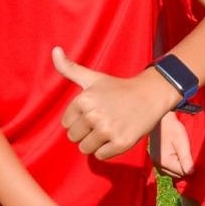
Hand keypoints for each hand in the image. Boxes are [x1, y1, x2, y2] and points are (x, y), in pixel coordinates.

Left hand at [54, 47, 171, 159]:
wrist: (151, 94)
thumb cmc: (118, 87)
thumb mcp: (92, 77)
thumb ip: (69, 67)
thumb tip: (54, 49)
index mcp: (83, 100)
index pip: (67, 124)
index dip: (80, 119)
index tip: (95, 111)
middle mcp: (94, 115)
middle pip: (74, 138)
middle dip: (86, 132)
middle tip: (104, 120)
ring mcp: (108, 129)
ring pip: (86, 148)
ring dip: (96, 142)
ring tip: (109, 129)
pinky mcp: (121, 142)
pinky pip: (101, 156)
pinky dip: (108, 150)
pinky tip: (117, 136)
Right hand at [149, 112, 192, 177]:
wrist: (162, 120)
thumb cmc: (173, 129)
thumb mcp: (182, 144)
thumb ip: (186, 159)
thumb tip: (191, 173)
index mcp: (164, 162)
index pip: (181, 173)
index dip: (190, 168)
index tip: (193, 159)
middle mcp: (157, 164)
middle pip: (176, 174)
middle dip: (184, 168)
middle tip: (189, 156)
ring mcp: (154, 162)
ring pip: (170, 172)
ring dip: (178, 167)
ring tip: (183, 155)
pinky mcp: (155, 158)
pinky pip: (165, 168)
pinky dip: (172, 165)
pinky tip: (176, 156)